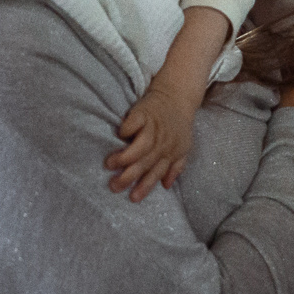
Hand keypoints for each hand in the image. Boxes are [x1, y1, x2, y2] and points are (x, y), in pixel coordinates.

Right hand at [106, 78, 196, 202]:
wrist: (178, 96)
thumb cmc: (178, 125)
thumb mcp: (183, 147)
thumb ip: (176, 167)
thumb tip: (166, 186)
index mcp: (171, 152)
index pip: (157, 172)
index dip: (145, 186)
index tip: (132, 198)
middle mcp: (163, 142)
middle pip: (146, 163)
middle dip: (129, 177)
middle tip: (113, 186)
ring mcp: (154, 127)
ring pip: (141, 146)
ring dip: (125, 156)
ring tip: (110, 165)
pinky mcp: (145, 112)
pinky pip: (136, 122)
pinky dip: (127, 129)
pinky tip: (119, 136)